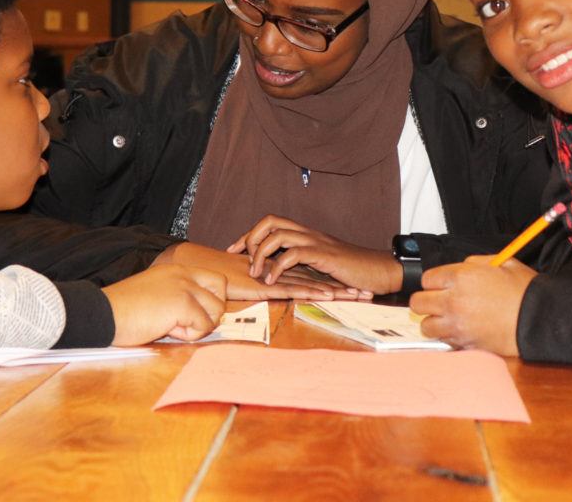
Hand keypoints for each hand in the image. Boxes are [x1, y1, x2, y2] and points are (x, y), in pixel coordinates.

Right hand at [102, 264, 226, 345]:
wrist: (102, 314)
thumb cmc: (123, 310)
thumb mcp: (155, 292)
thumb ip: (177, 296)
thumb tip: (199, 315)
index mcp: (176, 269)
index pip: (213, 278)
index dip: (211, 298)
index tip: (196, 313)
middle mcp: (183, 273)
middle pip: (222, 288)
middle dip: (212, 309)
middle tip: (190, 322)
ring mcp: (184, 287)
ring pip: (216, 310)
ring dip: (200, 325)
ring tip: (174, 327)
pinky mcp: (182, 304)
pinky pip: (203, 325)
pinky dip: (189, 335)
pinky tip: (167, 330)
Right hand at [156, 241, 364, 300]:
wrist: (201, 269)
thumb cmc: (219, 280)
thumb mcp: (246, 288)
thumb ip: (257, 291)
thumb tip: (266, 301)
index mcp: (281, 275)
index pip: (312, 278)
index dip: (334, 283)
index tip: (355, 289)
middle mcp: (283, 275)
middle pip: (320, 280)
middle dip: (345, 286)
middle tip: (370, 291)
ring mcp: (277, 279)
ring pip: (314, 284)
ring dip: (338, 290)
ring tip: (361, 295)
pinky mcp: (269, 285)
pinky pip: (295, 289)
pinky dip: (314, 292)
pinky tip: (331, 296)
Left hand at [228, 215, 394, 296]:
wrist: (379, 271)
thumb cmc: (351, 272)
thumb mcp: (320, 265)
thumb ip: (300, 263)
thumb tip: (275, 269)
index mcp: (305, 234)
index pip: (271, 223)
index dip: (249, 234)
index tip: (233, 250)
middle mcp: (308, 233)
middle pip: (270, 221)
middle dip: (251, 237)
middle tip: (243, 259)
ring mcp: (316, 242)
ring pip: (278, 235)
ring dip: (261, 254)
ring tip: (256, 273)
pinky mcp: (324, 255)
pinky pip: (293, 254)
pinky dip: (277, 266)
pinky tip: (272, 281)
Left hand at [409, 255, 535, 354]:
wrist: (539, 319)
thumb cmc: (524, 291)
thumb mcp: (502, 263)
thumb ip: (475, 263)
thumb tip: (462, 268)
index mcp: (461, 277)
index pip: (427, 279)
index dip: (435, 282)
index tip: (442, 285)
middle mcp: (453, 301)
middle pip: (418, 302)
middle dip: (427, 301)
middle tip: (439, 303)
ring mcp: (457, 325)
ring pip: (425, 326)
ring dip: (434, 322)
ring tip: (448, 320)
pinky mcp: (465, 343)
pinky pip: (443, 341)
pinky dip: (448, 338)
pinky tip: (460, 332)